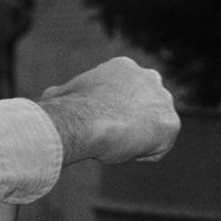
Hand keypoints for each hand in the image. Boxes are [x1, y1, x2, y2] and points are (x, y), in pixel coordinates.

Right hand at [37, 56, 178, 165]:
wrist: (85, 121)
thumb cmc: (69, 108)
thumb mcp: (62, 94)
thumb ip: (66, 94)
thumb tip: (49, 96)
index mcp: (124, 66)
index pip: (127, 89)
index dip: (114, 108)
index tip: (100, 121)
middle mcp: (149, 77)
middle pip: (147, 103)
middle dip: (135, 118)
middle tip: (113, 135)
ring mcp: (163, 100)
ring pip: (155, 125)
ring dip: (138, 137)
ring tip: (114, 145)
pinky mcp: (170, 123)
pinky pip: (158, 146)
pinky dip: (142, 154)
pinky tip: (123, 150)